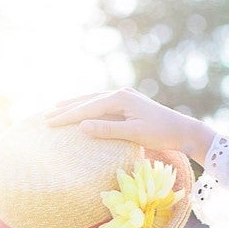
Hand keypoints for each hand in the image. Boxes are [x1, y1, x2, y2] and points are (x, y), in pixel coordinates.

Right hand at [44, 87, 214, 164]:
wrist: (183, 130)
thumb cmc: (161, 134)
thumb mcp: (133, 134)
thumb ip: (107, 130)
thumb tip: (82, 125)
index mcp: (120, 98)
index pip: (87, 107)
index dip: (67, 116)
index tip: (49, 124)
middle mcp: (121, 93)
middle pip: (87, 100)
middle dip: (66, 109)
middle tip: (45, 117)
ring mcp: (125, 97)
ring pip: (93, 100)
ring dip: (75, 104)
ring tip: (57, 109)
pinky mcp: (129, 104)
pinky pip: (102, 104)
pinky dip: (89, 107)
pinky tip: (83, 110)